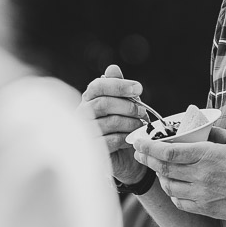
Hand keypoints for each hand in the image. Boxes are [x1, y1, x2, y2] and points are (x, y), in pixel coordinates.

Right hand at [80, 64, 149, 184]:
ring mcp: (84, 132)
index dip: (119, 86)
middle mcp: (82, 114)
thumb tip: (112, 68)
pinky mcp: (92, 150)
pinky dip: (126, 138)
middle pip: (103, 103)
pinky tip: (132, 139)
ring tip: (140, 126)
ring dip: (130, 123)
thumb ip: (118, 88)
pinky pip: (111, 140)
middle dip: (128, 106)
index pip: (98, 86)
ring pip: (109, 122)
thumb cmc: (123, 127)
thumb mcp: (125, 106)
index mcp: (89, 99)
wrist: (125, 159)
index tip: (139, 89)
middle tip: (143, 111)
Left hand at [136, 126, 225, 221]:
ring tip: (158, 169)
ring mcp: (203, 195)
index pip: (168, 151)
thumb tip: (200, 129)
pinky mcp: (207, 209)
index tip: (139, 142)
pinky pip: (180, 202)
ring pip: (169, 186)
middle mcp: (201, 175)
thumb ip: (215, 134)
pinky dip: (172, 194)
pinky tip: (174, 187)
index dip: (149, 147)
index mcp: (208, 155)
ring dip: (160, 177)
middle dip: (147, 159)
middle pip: (163, 169)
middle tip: (141, 153)